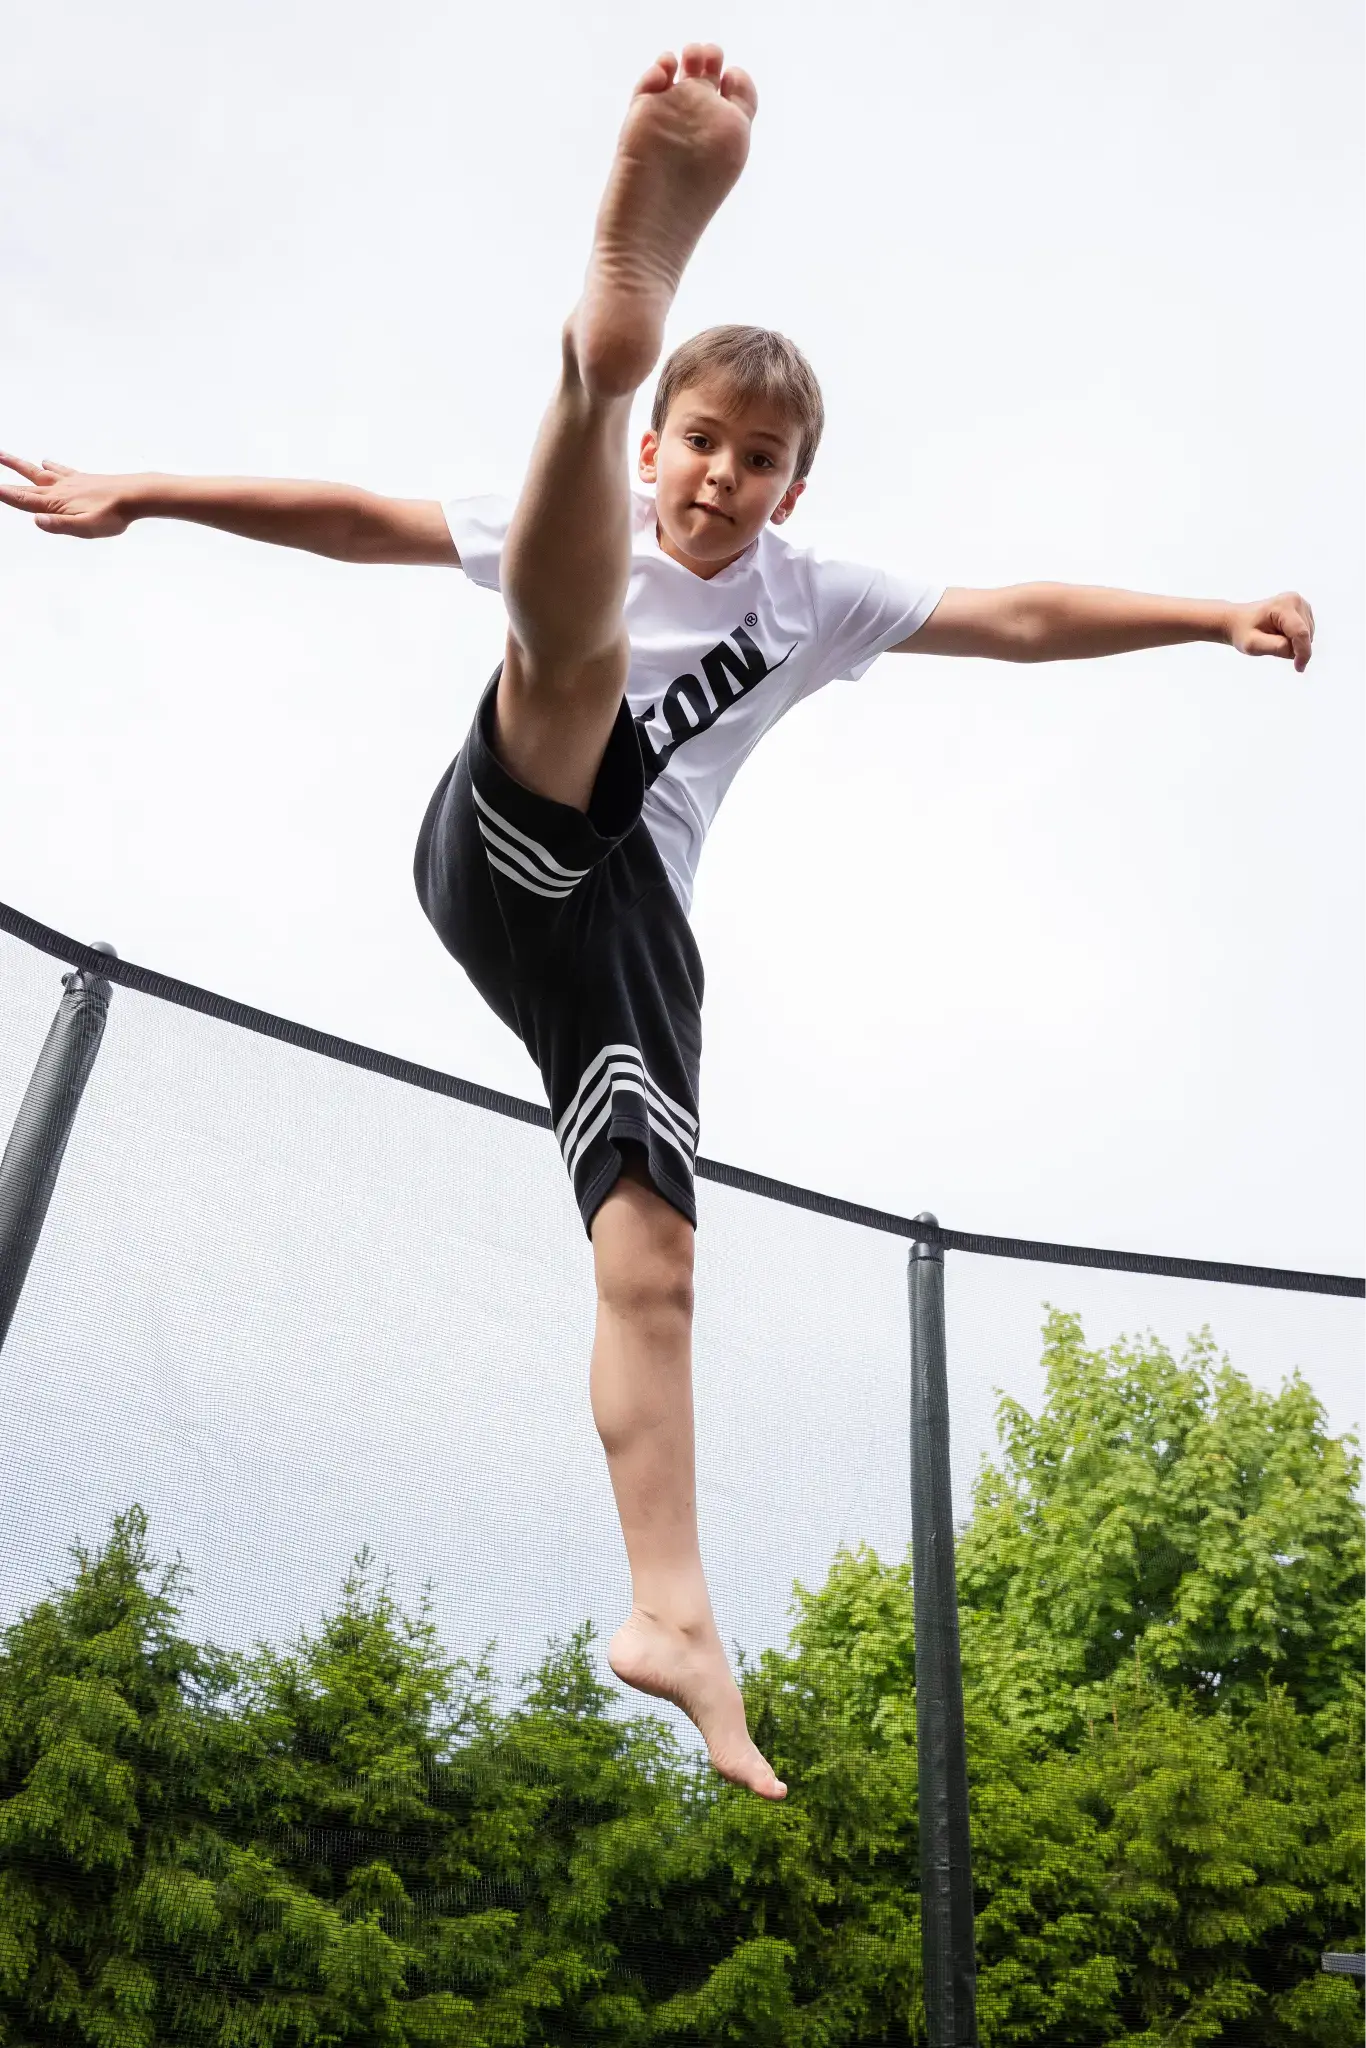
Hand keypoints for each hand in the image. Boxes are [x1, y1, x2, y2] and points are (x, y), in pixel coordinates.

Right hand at [0, 452, 138, 537]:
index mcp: (57, 503)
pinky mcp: (83, 479)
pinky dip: (50, 465)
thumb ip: (60, 525)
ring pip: (40, 471)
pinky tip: (47, 461)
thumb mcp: (86, 527)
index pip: (25, 499)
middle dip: (9, 473)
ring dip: (22, 465)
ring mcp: (71, 482)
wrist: (135, 496)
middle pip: (27, 480)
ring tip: (6, 457)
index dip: (6, 495)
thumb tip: (36, 520)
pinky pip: (61, 469)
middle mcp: (59, 489)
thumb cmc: (113, 515)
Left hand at [1227, 590, 1314, 672]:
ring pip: (1308, 635)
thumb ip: (1274, 647)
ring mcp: (1301, 604)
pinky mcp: (1304, 610)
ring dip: (1293, 644)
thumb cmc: (1243, 632)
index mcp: (1283, 605)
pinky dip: (1295, 639)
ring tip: (1273, 638)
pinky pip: (1306, 633)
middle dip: (1293, 647)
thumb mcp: (1253, 644)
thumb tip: (1294, 651)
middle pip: (1305, 635)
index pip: (1300, 633)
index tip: (1299, 668)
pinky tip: (1280, 635)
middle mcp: (1295, 600)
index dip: (1303, 653)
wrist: (1238, 621)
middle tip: (1270, 644)